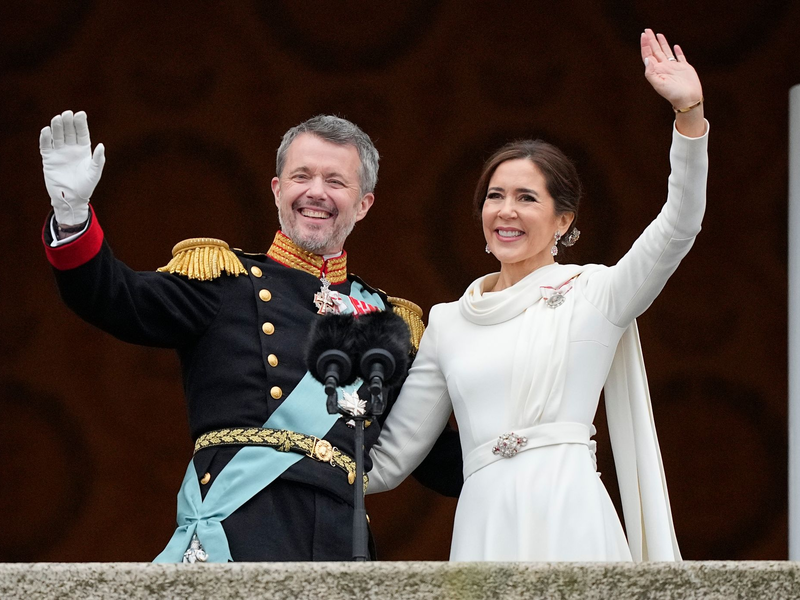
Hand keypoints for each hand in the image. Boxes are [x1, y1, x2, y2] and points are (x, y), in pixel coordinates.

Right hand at [40, 110, 105, 225]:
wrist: (71, 199)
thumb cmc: (86, 187)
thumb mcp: (94, 174)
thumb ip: (98, 160)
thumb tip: (101, 145)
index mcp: (83, 150)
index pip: (82, 133)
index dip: (81, 123)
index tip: (81, 114)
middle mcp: (71, 148)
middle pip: (69, 131)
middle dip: (68, 122)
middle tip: (67, 114)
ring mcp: (59, 152)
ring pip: (57, 136)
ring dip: (57, 127)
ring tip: (57, 119)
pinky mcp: (49, 158)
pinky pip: (46, 146)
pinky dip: (45, 138)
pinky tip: (47, 130)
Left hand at [640, 29, 702, 111]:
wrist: (688, 99)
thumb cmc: (673, 93)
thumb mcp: (659, 84)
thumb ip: (651, 72)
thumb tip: (647, 59)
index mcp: (657, 70)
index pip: (648, 55)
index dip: (645, 45)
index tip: (643, 35)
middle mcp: (664, 67)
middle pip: (655, 51)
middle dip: (651, 40)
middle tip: (647, 30)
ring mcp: (674, 67)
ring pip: (666, 52)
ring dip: (662, 43)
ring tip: (658, 34)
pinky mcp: (684, 68)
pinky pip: (680, 57)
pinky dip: (677, 51)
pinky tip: (675, 46)